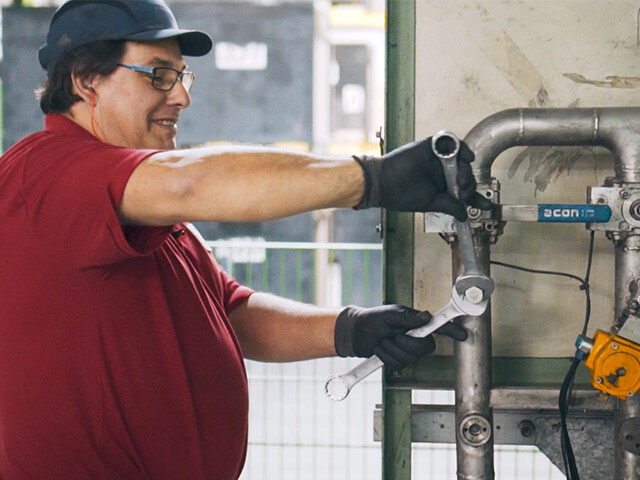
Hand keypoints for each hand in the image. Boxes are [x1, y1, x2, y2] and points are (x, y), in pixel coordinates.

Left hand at [334, 304, 466, 370]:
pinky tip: (380, 349)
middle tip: (394, 336)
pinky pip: (398, 364)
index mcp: (417, 323)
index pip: (438, 327)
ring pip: (410, 358)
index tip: (462, 335)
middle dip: (408, 344)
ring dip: (392, 350)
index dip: (452, 331)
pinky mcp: (398, 360)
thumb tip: (427, 317)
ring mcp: (407, 350)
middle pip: (426, 348)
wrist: (357, 333)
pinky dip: (386, 357)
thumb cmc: (374, 319)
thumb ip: (408, 317)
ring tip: (383, 341)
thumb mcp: (390, 314)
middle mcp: (416, 337)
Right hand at [353, 137, 492, 219]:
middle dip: (468, 184)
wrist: (383, 182)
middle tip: (463, 192)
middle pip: (465, 174)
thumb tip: (464, 214)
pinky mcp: (431, 147)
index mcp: (441, 186)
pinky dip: (461, 148)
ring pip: (461, 159)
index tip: (487, 205)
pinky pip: (451, 142)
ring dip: (465, 170)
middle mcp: (441, 172)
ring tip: (459, 179)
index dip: (477, 198)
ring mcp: (437, 159)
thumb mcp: (430, 203)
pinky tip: (465, 158)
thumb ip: (450, 206)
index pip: (464, 192)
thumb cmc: (400, 194)